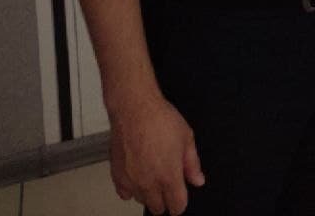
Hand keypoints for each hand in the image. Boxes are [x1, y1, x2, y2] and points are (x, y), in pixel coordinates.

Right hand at [109, 92, 204, 214]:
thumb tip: (198, 180)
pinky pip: (124, 193)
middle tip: (167, 180)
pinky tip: (137, 174)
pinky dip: (130, 188)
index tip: (180, 194)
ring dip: (148, 192)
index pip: (177, 207)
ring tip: (152, 171)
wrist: (134, 108)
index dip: (180, 202)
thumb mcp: (186, 137)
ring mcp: (131, 181)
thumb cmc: (160, 119)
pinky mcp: (117, 176)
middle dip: (165, 199)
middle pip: (158, 208)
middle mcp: (149, 184)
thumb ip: (193, 163)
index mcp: (169, 176)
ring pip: (142, 200)